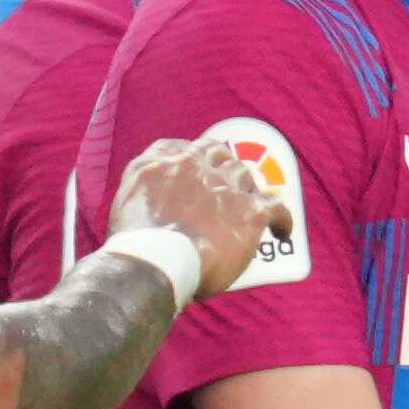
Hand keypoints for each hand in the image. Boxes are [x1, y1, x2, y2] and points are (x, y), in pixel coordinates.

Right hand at [113, 123, 287, 295]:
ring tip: (248, 210)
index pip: (177, 147)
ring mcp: (225, 185)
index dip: (189, 158)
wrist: (157, 261)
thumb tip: (157, 202)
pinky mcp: (250, 211)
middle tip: (225, 189)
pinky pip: (277, 208)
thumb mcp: (126, 205)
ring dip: (247, 191)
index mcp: (159, 164)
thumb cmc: (136, 246)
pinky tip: (282, 231)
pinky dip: (282, 220)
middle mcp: (193, 165)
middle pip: (217, 156)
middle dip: (222, 170)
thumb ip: (142, 192)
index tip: (193, 169)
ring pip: (245, 177)